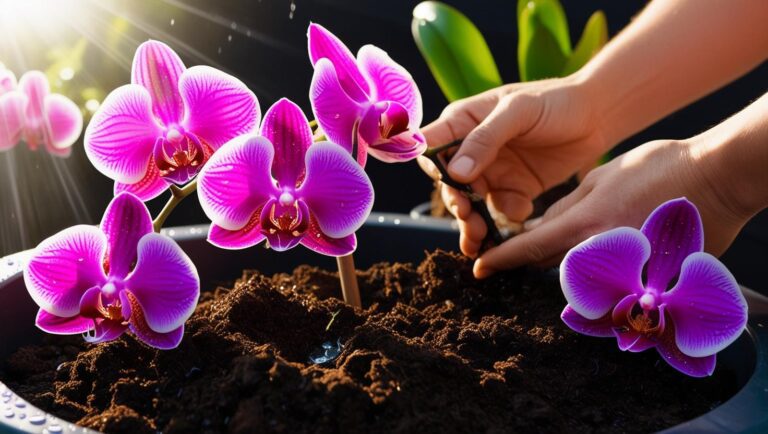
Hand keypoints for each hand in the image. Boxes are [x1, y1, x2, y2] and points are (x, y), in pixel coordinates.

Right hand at [419, 76, 607, 256]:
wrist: (597, 115)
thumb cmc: (555, 101)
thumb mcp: (518, 111)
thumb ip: (485, 139)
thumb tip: (455, 171)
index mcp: (463, 122)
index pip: (432, 147)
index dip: (432, 168)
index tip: (445, 184)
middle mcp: (472, 150)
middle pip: (451, 184)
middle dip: (457, 204)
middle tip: (468, 219)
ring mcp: (493, 172)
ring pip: (472, 204)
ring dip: (474, 223)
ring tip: (480, 240)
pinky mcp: (514, 190)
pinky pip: (501, 211)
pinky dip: (508, 218)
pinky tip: (522, 213)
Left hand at [472, 139, 750, 277]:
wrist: (718, 179)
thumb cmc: (661, 168)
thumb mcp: (602, 177)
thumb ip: (568, 206)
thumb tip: (544, 227)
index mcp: (584, 225)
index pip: (528, 250)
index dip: (500, 260)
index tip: (480, 268)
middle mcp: (600, 254)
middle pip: (551, 265)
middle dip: (535, 258)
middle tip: (524, 248)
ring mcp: (626, 269)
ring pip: (579, 273)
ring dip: (570, 261)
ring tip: (580, 240)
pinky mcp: (648, 278)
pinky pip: (610, 278)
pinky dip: (601, 266)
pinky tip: (611, 246)